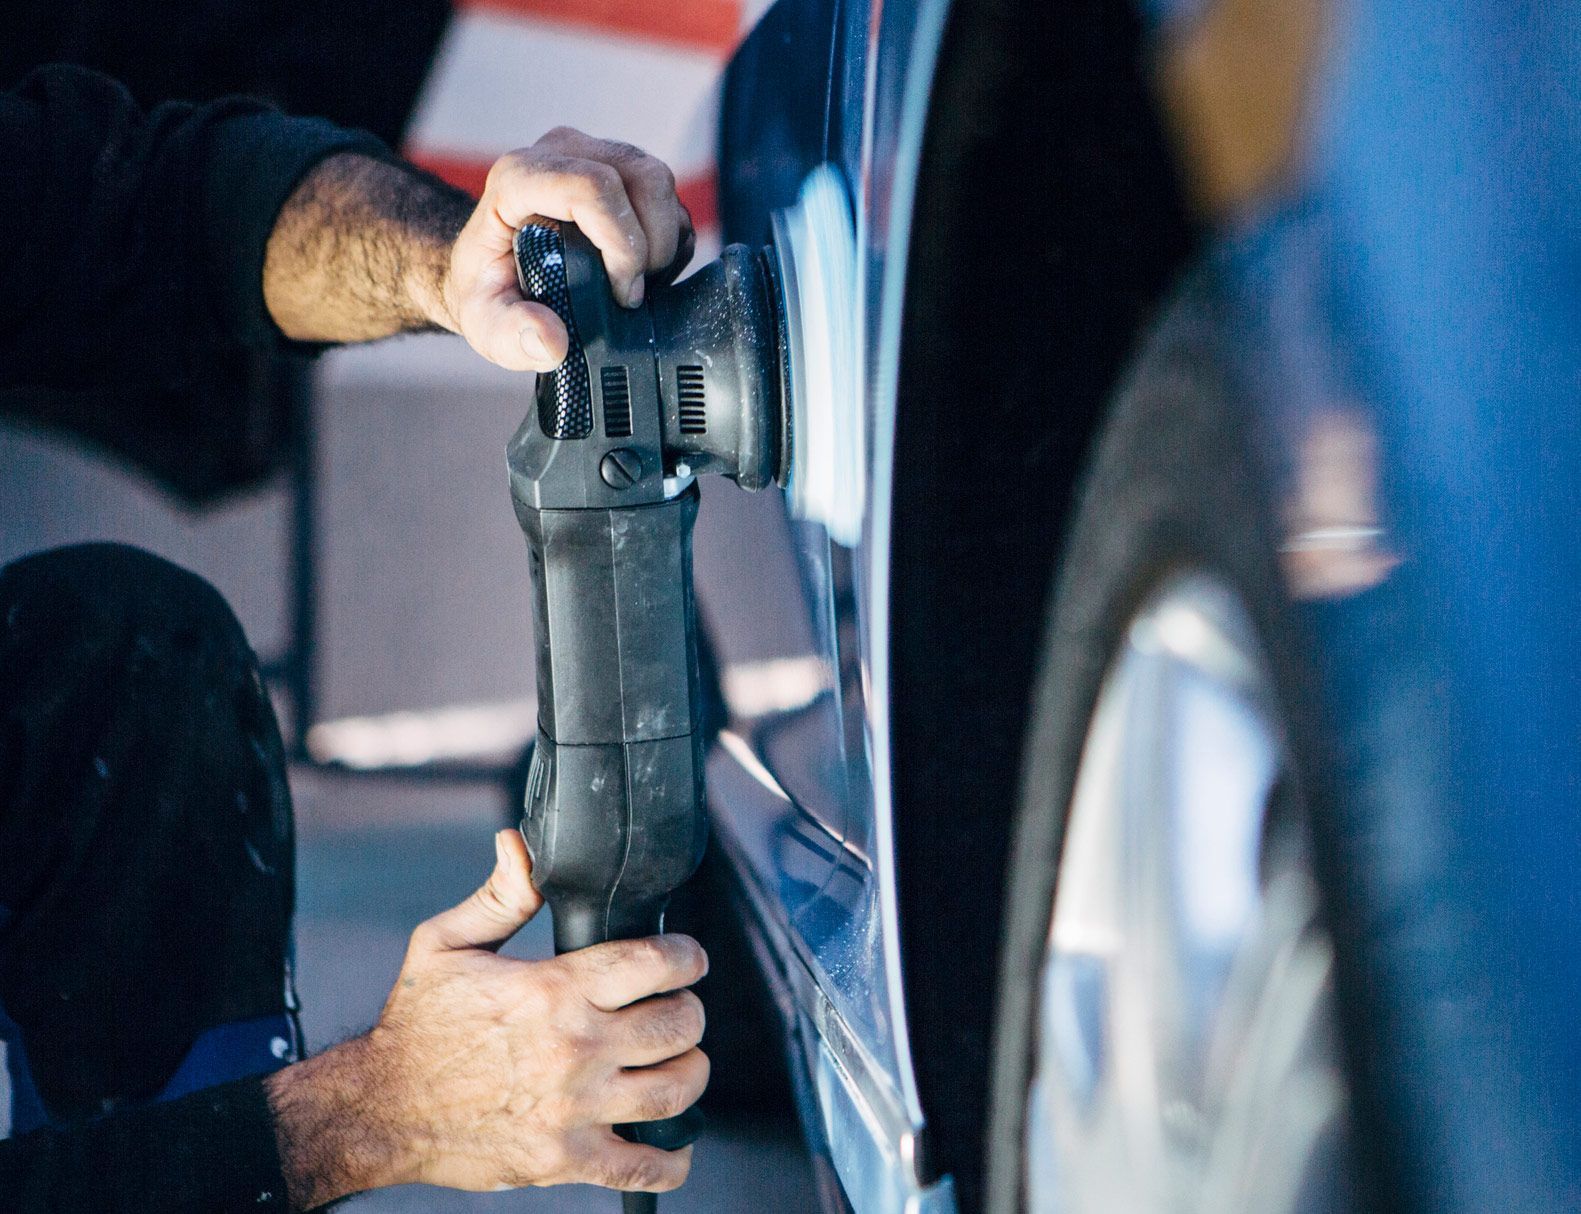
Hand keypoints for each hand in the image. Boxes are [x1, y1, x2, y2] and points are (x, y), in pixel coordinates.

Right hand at [267, 830, 708, 1206]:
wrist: (380, 1109)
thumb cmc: (415, 1026)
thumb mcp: (446, 944)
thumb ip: (500, 894)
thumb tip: (521, 844)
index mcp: (553, 990)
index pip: (654, 964)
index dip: (687, 957)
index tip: (688, 959)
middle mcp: (573, 1048)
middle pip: (677, 1026)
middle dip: (689, 1011)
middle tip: (678, 1008)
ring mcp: (573, 1108)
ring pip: (675, 1091)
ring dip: (690, 1072)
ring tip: (679, 1060)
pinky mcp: (564, 1159)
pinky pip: (644, 1167)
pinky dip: (672, 1159)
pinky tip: (673, 1141)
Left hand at [436, 128, 695, 371]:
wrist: (492, 266)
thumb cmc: (489, 288)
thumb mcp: (486, 323)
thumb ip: (510, 334)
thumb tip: (550, 339)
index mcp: (519, 179)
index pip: (593, 188)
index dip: (622, 244)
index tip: (622, 294)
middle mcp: (561, 154)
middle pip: (642, 178)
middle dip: (654, 246)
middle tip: (635, 293)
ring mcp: (594, 155)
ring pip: (659, 183)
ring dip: (665, 242)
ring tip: (641, 282)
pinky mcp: (620, 169)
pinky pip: (666, 196)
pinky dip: (669, 238)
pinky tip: (644, 270)